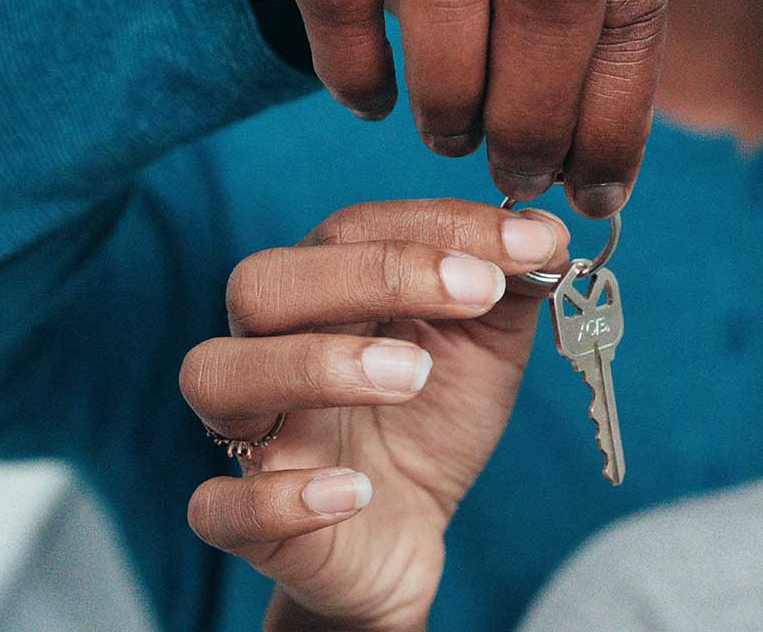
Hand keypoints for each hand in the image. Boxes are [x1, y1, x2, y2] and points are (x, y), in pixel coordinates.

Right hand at [180, 199, 569, 629]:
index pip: (350, 230)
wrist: (409, 534)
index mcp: (324, 295)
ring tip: (413, 376)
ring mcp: (253, 435)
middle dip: (372, 274)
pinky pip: (219, 507)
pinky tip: (356, 491)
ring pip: (217, 374)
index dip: (436, 227)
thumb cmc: (432, 422)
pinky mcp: (249, 522)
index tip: (529, 245)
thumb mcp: (484, 347)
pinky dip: (280, 498)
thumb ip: (509, 287)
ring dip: (316, 366)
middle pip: (263, 283)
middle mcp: (270, 350)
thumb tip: (544, 230)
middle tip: (473, 291)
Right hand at [283, 0, 666, 217]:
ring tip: (450, 136)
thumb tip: (595, 176)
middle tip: (515, 175)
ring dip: (450, 104)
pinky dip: (351, 66)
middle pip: (550, 4)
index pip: (629, 11)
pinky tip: (369, 101)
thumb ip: (587, 25)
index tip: (597, 197)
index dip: (615, 124)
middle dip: (533, 124)